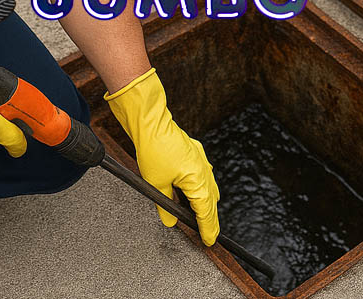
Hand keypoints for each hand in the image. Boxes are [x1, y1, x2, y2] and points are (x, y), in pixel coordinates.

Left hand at [105, 68, 220, 244]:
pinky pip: (202, 175)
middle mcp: (204, 170)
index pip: (206, 211)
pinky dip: (199, 188)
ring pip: (208, 187)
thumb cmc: (154, 149)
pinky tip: (190, 192)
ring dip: (204, 202)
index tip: (209, 241)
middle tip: (205, 233)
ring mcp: (200, 160)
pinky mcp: (194, 153)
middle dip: (208, 218)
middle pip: (211, 200)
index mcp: (198, 180)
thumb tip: (170, 220)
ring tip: (197, 217)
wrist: (151, 123)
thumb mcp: (156, 183)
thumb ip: (165, 205)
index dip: (208, 228)